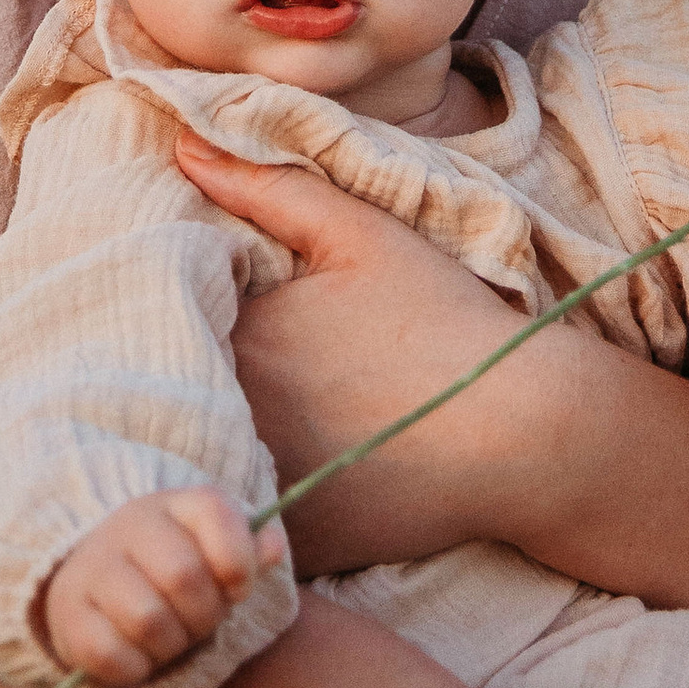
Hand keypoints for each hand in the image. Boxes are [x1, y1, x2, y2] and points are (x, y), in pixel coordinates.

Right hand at [35, 486, 282, 686]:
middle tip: (199, 622)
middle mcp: (129, 525)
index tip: (237, 588)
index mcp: (174, 504)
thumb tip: (272, 548)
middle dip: (204, 615)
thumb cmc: (170, 566)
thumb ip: (248, 550)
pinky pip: (111, 655)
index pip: (216, 512)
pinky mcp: (67, 613)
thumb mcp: (213, 549)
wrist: (92, 575)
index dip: (239, 562)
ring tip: (169, 637)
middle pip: (184, 576)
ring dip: (171, 645)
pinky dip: (136, 668)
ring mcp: (93, 567)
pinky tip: (138, 655)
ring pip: (148, 620)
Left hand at [184, 134, 571, 572]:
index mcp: (240, 336)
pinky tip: (284, 463)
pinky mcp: (290, 541)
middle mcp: (234, 416)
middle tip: (219, 353)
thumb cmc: (443, 320)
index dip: (175, 301)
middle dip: (181, 367)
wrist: (525, 432)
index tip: (196, 293)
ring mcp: (260, 487)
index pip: (163, 312)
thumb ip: (265, 186)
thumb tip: (183, 146)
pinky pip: (238, 516)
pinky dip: (243, 493)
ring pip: (197, 455)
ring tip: (243, 407)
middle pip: (170, 387)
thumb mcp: (359, 234)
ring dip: (202, 432)